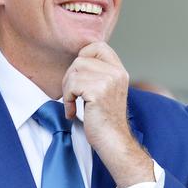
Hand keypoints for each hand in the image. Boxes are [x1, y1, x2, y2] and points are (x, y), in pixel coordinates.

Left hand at [62, 42, 152, 187]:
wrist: (114, 142)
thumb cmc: (105, 121)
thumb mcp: (107, 91)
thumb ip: (98, 74)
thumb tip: (76, 62)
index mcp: (119, 71)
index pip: (98, 46)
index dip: (83, 56)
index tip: (78, 76)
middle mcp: (117, 73)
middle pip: (80, 60)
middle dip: (70, 77)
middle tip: (71, 96)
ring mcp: (108, 81)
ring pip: (74, 72)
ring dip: (67, 90)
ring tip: (72, 104)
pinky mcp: (98, 92)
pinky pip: (72, 85)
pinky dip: (68, 99)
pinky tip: (72, 112)